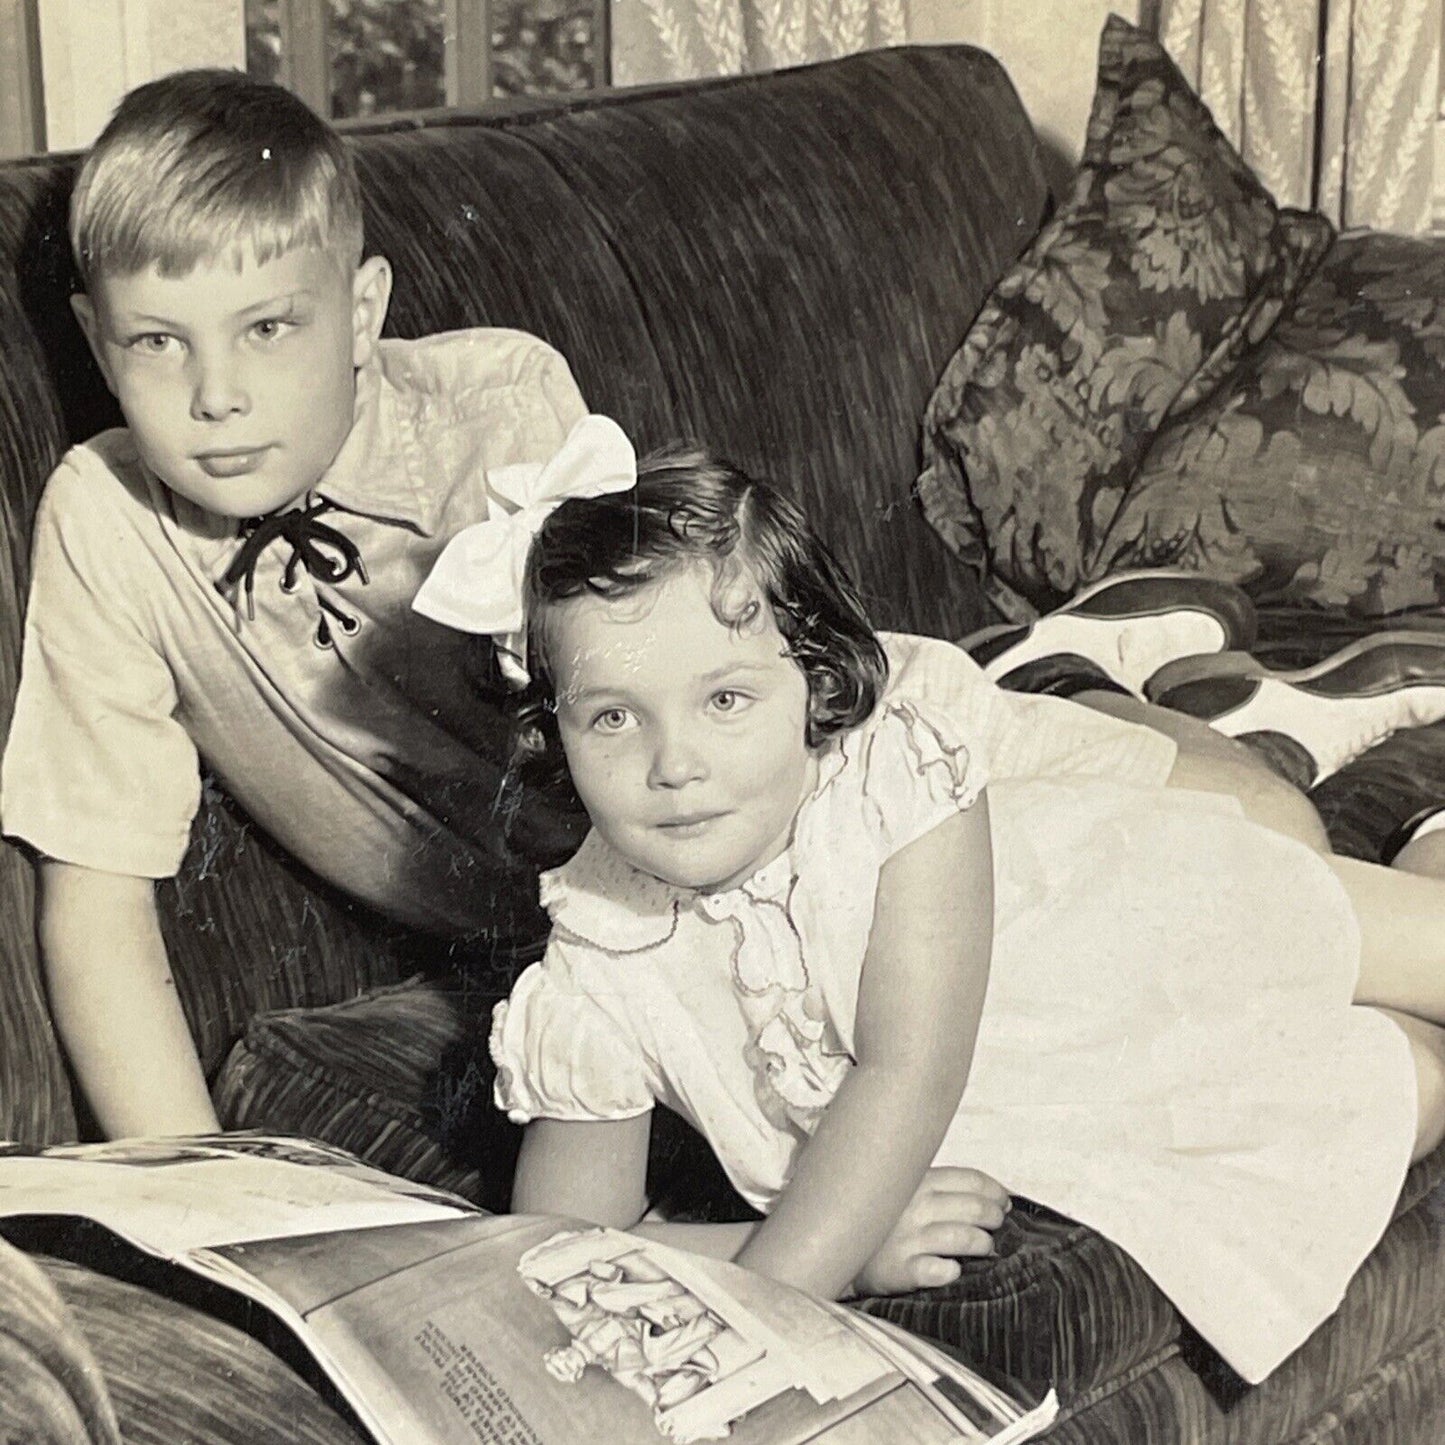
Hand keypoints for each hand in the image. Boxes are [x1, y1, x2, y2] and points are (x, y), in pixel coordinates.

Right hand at [849, 1167, 1009, 1296]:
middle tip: (997, 1224)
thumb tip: (997, 1196)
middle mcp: (914, 1207)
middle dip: (994, 1216)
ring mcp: (908, 1239)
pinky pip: (938, 1271)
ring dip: (983, 1243)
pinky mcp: (901, 1269)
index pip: (970, 1180)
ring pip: (963, 1237)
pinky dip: (952, 1270)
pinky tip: (954, 1269)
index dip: (995, 1191)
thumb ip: (943, 1188)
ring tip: (985, 1247)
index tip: (1004, 1201)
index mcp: (918, 1181)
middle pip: (973, 1207)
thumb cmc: (887, 1220)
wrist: (844, 1249)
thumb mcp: (908, 1190)